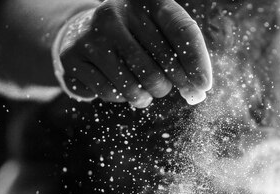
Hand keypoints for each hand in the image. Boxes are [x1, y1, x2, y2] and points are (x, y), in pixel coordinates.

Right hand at [54, 0, 212, 106]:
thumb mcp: (158, 33)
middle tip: (165, 89)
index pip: (182, 30)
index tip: (204, 86)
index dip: (197, 60)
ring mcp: (92, 34)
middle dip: (170, 85)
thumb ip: (183, 55)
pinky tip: (121, 87)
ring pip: (137, 84)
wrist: (82, 34)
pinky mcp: (74, 57)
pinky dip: (123, 97)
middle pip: (162, 64)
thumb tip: (201, 88)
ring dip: (147, 97)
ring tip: (145, 92)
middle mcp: (116, 12)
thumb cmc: (133, 37)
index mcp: (145, 0)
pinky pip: (112, 92)